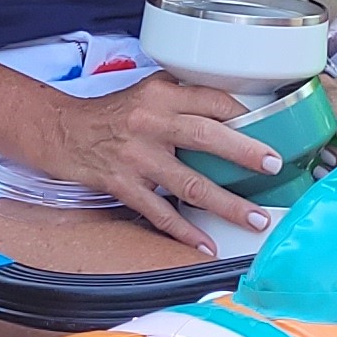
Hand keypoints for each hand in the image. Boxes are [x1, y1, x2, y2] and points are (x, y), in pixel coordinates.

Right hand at [22, 71, 279, 249]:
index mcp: (161, 94)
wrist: (62, 132)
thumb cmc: (112, 114)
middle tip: (274, 165)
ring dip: (226, 204)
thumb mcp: (148, 91)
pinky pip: (160, 213)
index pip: (211, 100)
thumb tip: (235, 115)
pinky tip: (207, 245)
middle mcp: (150, 123)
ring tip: (254, 218)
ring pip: (189, 183)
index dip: (243, 115)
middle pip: (205, 137)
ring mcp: (137, 158)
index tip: (271, 128)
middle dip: (244, 152)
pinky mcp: (124, 186)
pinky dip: (185, 232)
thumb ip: (185, 98)